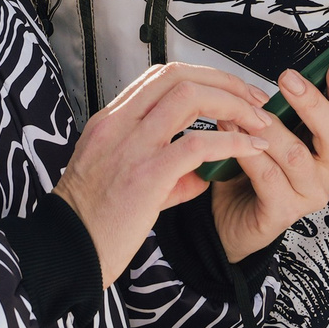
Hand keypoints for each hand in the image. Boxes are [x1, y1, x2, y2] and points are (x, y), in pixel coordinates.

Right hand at [54, 64, 272, 286]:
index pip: (160, 76)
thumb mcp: (121, 180)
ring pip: (189, 97)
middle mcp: (118, 124)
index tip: (231, 91)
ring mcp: (131, 147)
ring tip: (259, 121)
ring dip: (233, 104)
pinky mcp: (146, 176)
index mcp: (110, 121)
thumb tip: (204, 171)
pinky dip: (231, 141)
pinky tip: (252, 149)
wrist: (68, 252)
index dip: (202, 76)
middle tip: (255, 100)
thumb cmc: (92, 222)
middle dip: (224, 81)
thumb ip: (166, 171)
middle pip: (178, 75)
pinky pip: (198, 145)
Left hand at [211, 58, 328, 263]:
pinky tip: (231, 134)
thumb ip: (285, 109)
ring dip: (266, 127)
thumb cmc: (255, 170)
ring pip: (296, 154)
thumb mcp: (275, 131)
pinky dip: (247, 151)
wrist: (228, 215)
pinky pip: (267, 175)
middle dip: (311, 102)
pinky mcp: (285, 213)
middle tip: (288, 79)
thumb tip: (287, 76)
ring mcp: (311, 194)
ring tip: (242, 109)